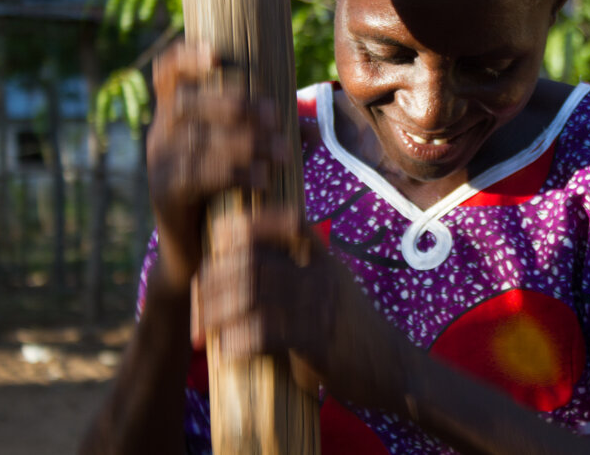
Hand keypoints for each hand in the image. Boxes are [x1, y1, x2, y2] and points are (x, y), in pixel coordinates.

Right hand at [147, 41, 287, 291]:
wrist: (198, 253)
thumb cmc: (228, 195)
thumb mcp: (247, 159)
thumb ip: (270, 138)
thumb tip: (311, 126)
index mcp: (177, 116)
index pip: (167, 74)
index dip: (185, 57)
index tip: (218, 54)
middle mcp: (161, 135)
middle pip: (187, 102)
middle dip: (236, 104)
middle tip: (276, 118)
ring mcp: (158, 165)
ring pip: (195, 138)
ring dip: (245, 141)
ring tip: (282, 153)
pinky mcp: (164, 195)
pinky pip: (195, 175)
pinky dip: (234, 173)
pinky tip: (264, 178)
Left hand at [196, 208, 412, 411]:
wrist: (392, 368)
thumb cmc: (353, 333)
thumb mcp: (332, 290)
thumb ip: (297, 278)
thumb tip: (241, 278)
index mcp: (324, 259)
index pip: (288, 220)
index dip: (249, 223)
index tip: (219, 240)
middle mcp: (322, 275)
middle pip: (255, 259)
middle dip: (215, 279)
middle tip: (196, 303)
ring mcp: (321, 307)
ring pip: (254, 292)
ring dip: (218, 311)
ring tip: (202, 329)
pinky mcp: (318, 342)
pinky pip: (266, 332)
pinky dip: (238, 341)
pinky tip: (225, 352)